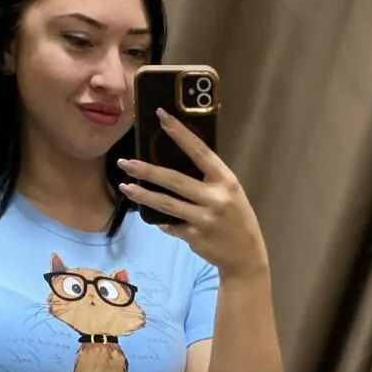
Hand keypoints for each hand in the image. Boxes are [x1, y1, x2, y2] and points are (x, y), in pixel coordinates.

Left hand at [117, 110, 268, 279]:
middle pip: (174, 180)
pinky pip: (170, 225)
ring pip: (166, 204)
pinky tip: (152, 216)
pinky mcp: (194, 237)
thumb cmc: (236, 217)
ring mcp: (203, 219)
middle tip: (125, 162)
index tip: (161, 116)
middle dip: (146, 170)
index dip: (180, 132)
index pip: (200, 151)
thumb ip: (208, 178)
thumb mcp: (230, 192)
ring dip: (142, 194)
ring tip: (124, 186)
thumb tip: (174, 159)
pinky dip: (161, 220)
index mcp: (226, 180)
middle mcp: (215, 198)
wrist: (246, 255)